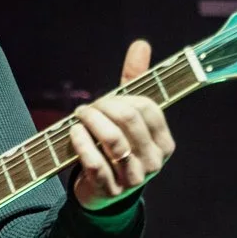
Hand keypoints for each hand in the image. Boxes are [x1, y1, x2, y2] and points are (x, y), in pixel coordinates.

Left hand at [69, 39, 175, 210]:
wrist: (102, 193)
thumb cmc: (115, 148)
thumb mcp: (127, 118)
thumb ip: (134, 82)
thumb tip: (141, 44)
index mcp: (163, 143)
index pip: (147, 108)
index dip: (122, 99)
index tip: (104, 101)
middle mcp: (154, 162)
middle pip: (128, 120)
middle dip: (103, 107)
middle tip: (86, 108)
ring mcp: (134, 178)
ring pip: (112, 140)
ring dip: (90, 122)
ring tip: (78, 117)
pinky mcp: (110, 190)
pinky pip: (94, 162)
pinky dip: (80, 143)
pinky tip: (73, 133)